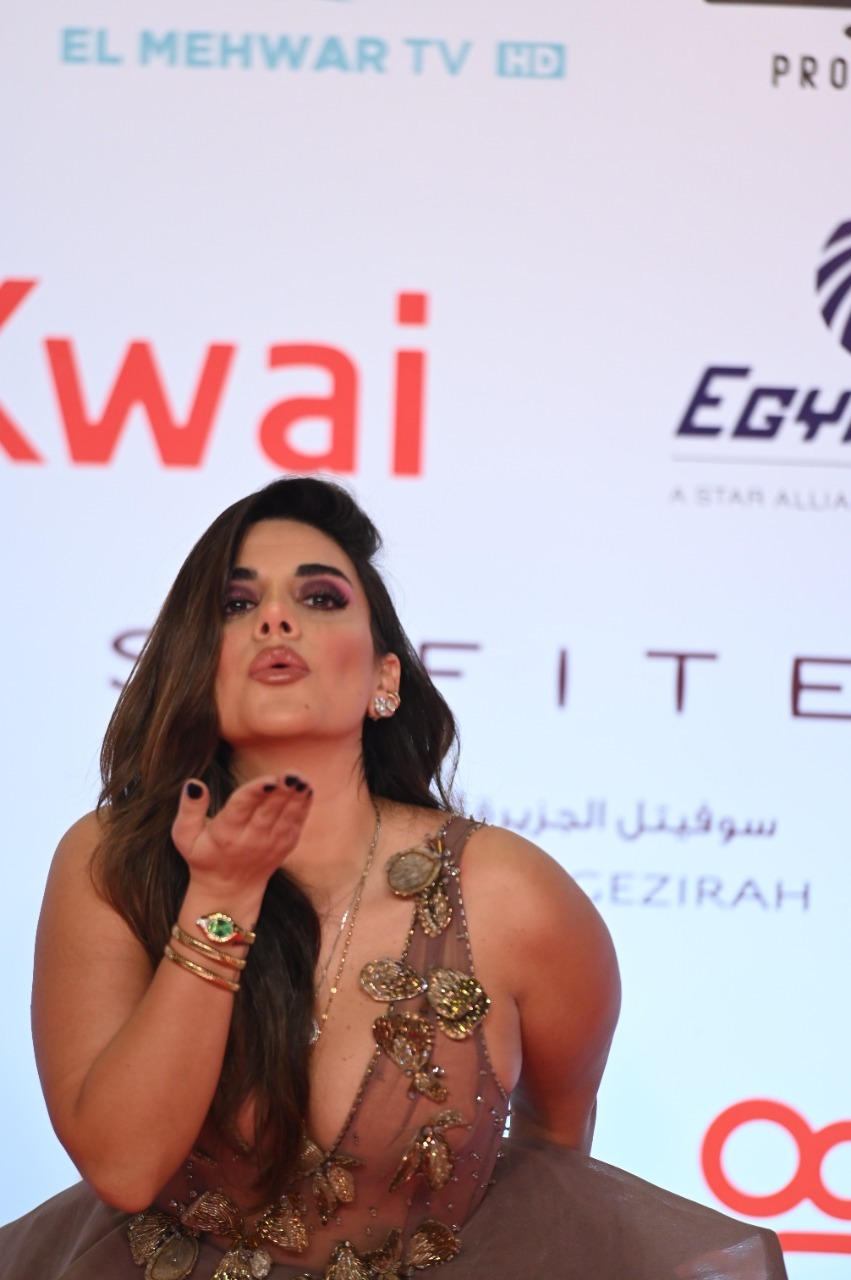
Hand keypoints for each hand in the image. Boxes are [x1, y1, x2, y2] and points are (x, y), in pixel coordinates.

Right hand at [171, 774, 312, 892]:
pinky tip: (307, 788)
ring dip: (296, 797)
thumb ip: (189, 809)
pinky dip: (303, 806)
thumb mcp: (184, 836)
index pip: (242, 808)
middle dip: (281, 792)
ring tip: (301, 778)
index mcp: (225, 834)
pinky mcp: (285, 845)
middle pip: (268, 811)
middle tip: (291, 774)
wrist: (229, 891)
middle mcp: (251, 840)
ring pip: (286, 816)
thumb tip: (194, 784)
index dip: (256, 792)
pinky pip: (297, 823)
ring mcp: (271, 844)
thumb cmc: (203, 856)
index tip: (269, 780)